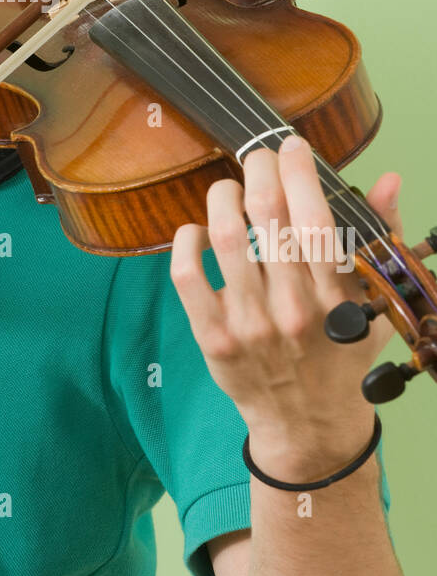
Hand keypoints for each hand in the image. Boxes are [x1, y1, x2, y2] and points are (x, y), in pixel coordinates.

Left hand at [170, 135, 401, 478]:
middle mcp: (292, 310)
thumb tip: (388, 180)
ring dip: (222, 197)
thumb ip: (380, 239)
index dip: (300, 173)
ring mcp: (249, 325)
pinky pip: (187, 276)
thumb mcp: (374, 304)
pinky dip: (187, 241)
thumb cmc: (341, 356)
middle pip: (268, 218)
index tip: (293, 147)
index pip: (317, 221)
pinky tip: (199, 229)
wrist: (309, 427)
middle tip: (258, 156)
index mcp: (336, 300)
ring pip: (226, 239)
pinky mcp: (213, 338)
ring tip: (229, 188)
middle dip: (260, 170)